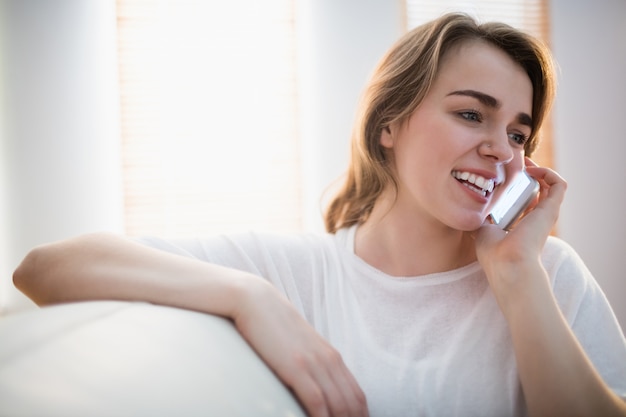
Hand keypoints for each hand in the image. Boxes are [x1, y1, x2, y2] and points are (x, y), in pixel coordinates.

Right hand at [232, 279, 368, 416]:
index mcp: (332, 357)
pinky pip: (317, 403)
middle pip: (354, 405)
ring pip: (340, 407)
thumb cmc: (273, 326)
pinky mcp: (297, 367)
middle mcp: (329, 360)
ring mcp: (314, 364)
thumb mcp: (299, 347)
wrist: (256, 301)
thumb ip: (311, 365)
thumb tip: (314, 387)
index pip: (358, 396)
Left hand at [473, 159, 566, 295]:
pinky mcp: (551, 210)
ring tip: (525, 163)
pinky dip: (548, 173)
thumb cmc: (493, 254)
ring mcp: (545, 215)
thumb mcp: (482, 231)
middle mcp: (535, 220)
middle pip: (539, 192)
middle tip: (516, 164)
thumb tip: (470, 212)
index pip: (525, 203)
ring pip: (552, 186)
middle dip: (529, 175)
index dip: (518, 188)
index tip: (505, 176)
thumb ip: (480, 220)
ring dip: (540, 170)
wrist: (506, 262)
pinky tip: (532, 170)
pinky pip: (559, 184)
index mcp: (521, 226)